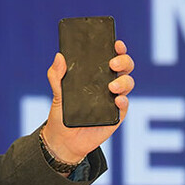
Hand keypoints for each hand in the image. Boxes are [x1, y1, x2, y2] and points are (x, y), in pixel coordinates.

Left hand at [42, 40, 134, 163]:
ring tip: (111, 87)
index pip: (111, 57)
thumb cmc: (62, 114)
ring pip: (128, 84)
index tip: (116, 43)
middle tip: (112, 63)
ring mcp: (114, 99)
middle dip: (123, 61)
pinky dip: (123, 101)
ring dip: (123, 82)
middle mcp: (108, 84)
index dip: (117, 49)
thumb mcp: (57, 93)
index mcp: (96, 75)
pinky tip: (117, 100)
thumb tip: (59, 56)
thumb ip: (56, 75)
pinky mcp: (116, 116)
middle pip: (125, 68)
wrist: (63, 141)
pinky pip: (124, 106)